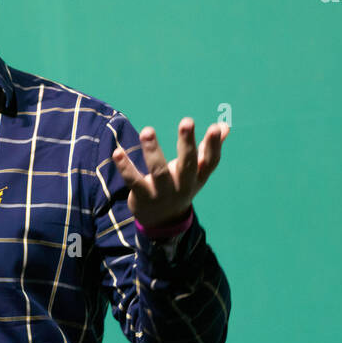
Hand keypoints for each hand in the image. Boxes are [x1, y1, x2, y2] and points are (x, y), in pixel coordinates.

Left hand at [111, 118, 228, 227]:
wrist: (162, 221)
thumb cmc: (180, 187)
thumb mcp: (196, 173)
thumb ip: (207, 149)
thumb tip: (224, 126)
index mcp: (198, 177)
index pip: (209, 161)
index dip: (214, 146)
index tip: (216, 128)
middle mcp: (182, 186)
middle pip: (187, 164)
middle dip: (187, 143)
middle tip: (187, 121)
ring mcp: (162, 193)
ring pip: (158, 171)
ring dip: (153, 151)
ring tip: (147, 131)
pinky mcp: (142, 197)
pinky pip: (133, 181)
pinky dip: (125, 167)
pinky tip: (117, 152)